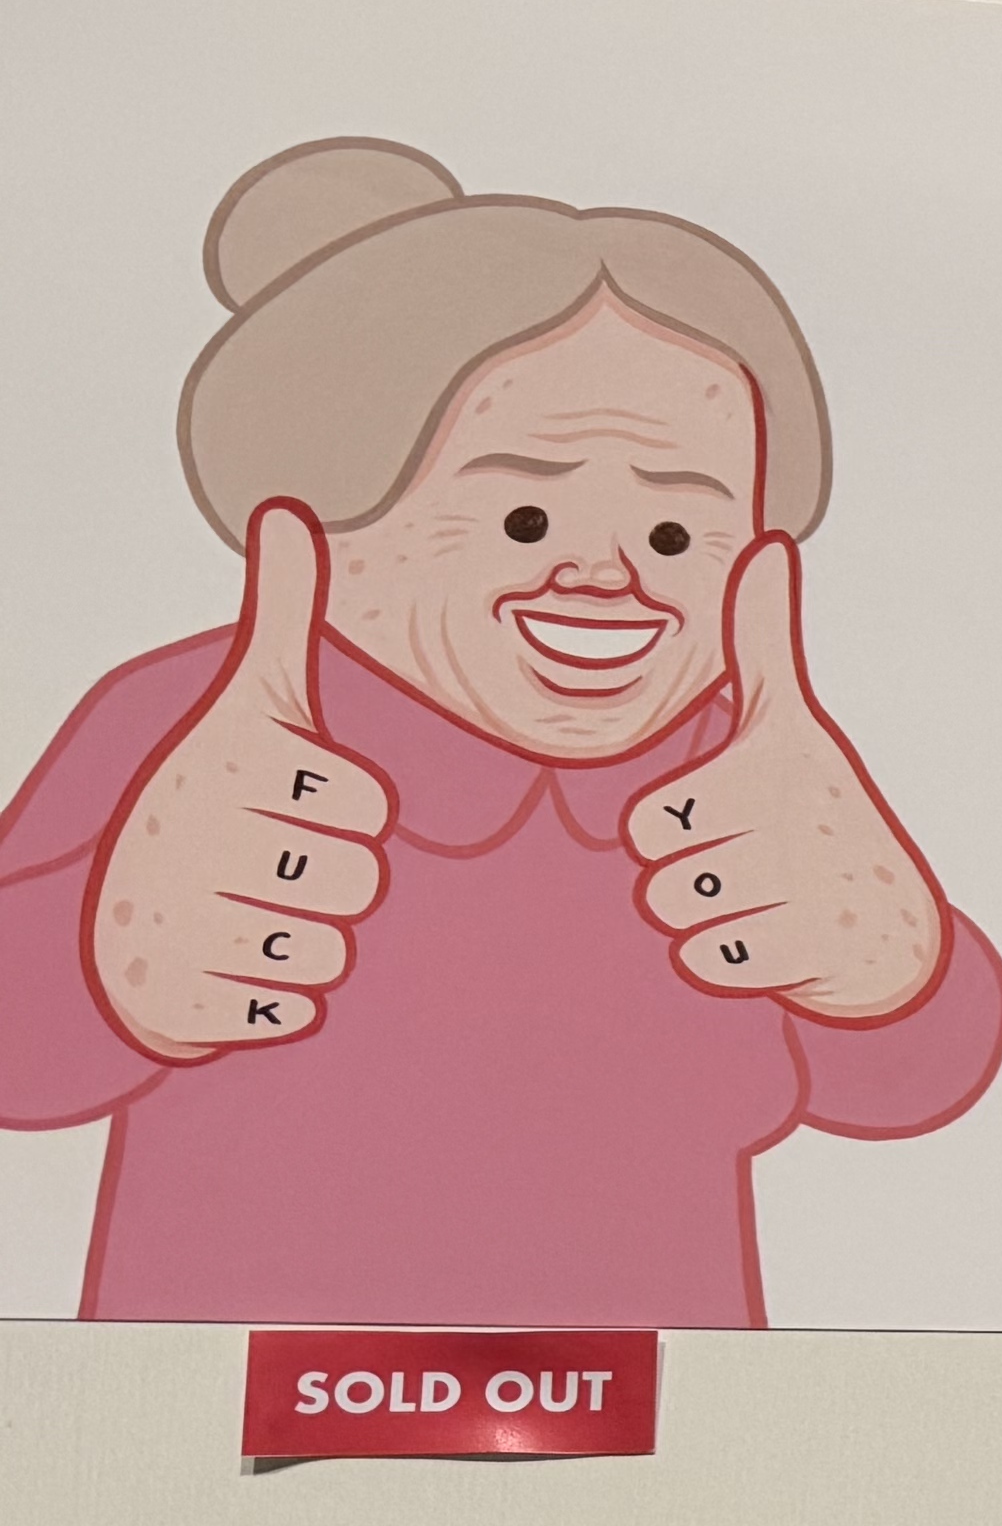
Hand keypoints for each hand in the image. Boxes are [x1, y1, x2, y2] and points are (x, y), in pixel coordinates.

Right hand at [85, 502, 389, 1064]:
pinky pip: (291, 1013)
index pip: (367, 804)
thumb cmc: (206, 804)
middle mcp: (201, 843)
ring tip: (246, 915)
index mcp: (231, 770)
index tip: (286, 805)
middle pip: (360, 880)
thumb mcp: (244, 704)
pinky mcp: (181, 1007)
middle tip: (266, 867)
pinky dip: (271, 1003)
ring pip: (332, 950)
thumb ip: (281, 617)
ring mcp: (184, 927)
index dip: (342, 810)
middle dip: (327, 880)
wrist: (111, 918)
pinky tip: (228, 970)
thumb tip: (287, 512)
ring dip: (304, 942)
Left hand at [623, 539, 947, 1024]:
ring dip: (709, 923)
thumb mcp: (793, 725)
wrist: (899, 925)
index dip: (672, 831)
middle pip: (657, 878)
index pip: (648, 822)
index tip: (727, 823)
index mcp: (771, 769)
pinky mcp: (815, 950)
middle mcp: (792, 824)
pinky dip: (731, 963)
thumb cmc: (825, 816)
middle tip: (750, 871)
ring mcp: (807, 888)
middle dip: (690, 883)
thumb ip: (762, 641)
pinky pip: (711, 962)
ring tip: (761, 905)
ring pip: (680, 920)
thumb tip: (767, 545)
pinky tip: (774, 941)